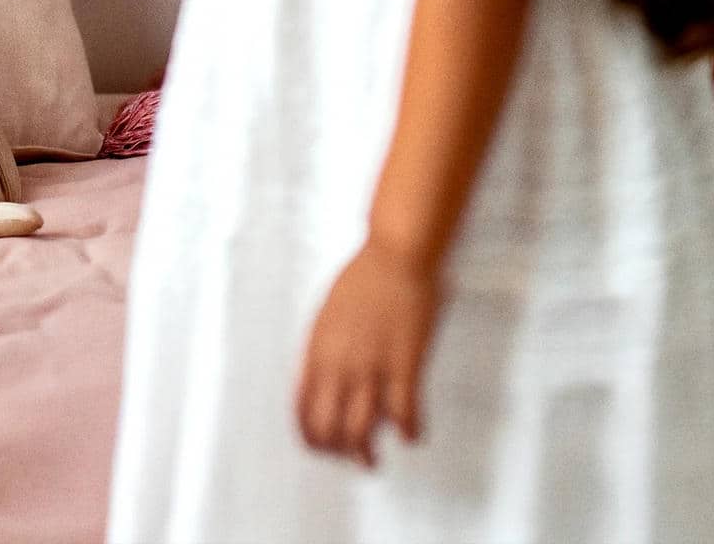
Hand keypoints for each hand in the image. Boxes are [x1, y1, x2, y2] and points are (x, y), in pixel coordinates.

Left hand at [294, 240, 439, 466]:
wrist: (396, 253)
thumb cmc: (364, 276)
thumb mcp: (327, 313)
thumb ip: (322, 350)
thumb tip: (320, 383)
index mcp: (317, 349)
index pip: (302, 409)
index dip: (309, 436)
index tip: (319, 447)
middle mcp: (339, 363)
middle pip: (327, 428)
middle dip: (335, 452)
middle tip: (347, 456)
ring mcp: (371, 366)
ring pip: (360, 432)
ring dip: (365, 454)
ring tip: (372, 461)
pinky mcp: (405, 364)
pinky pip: (404, 415)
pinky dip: (408, 432)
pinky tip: (411, 434)